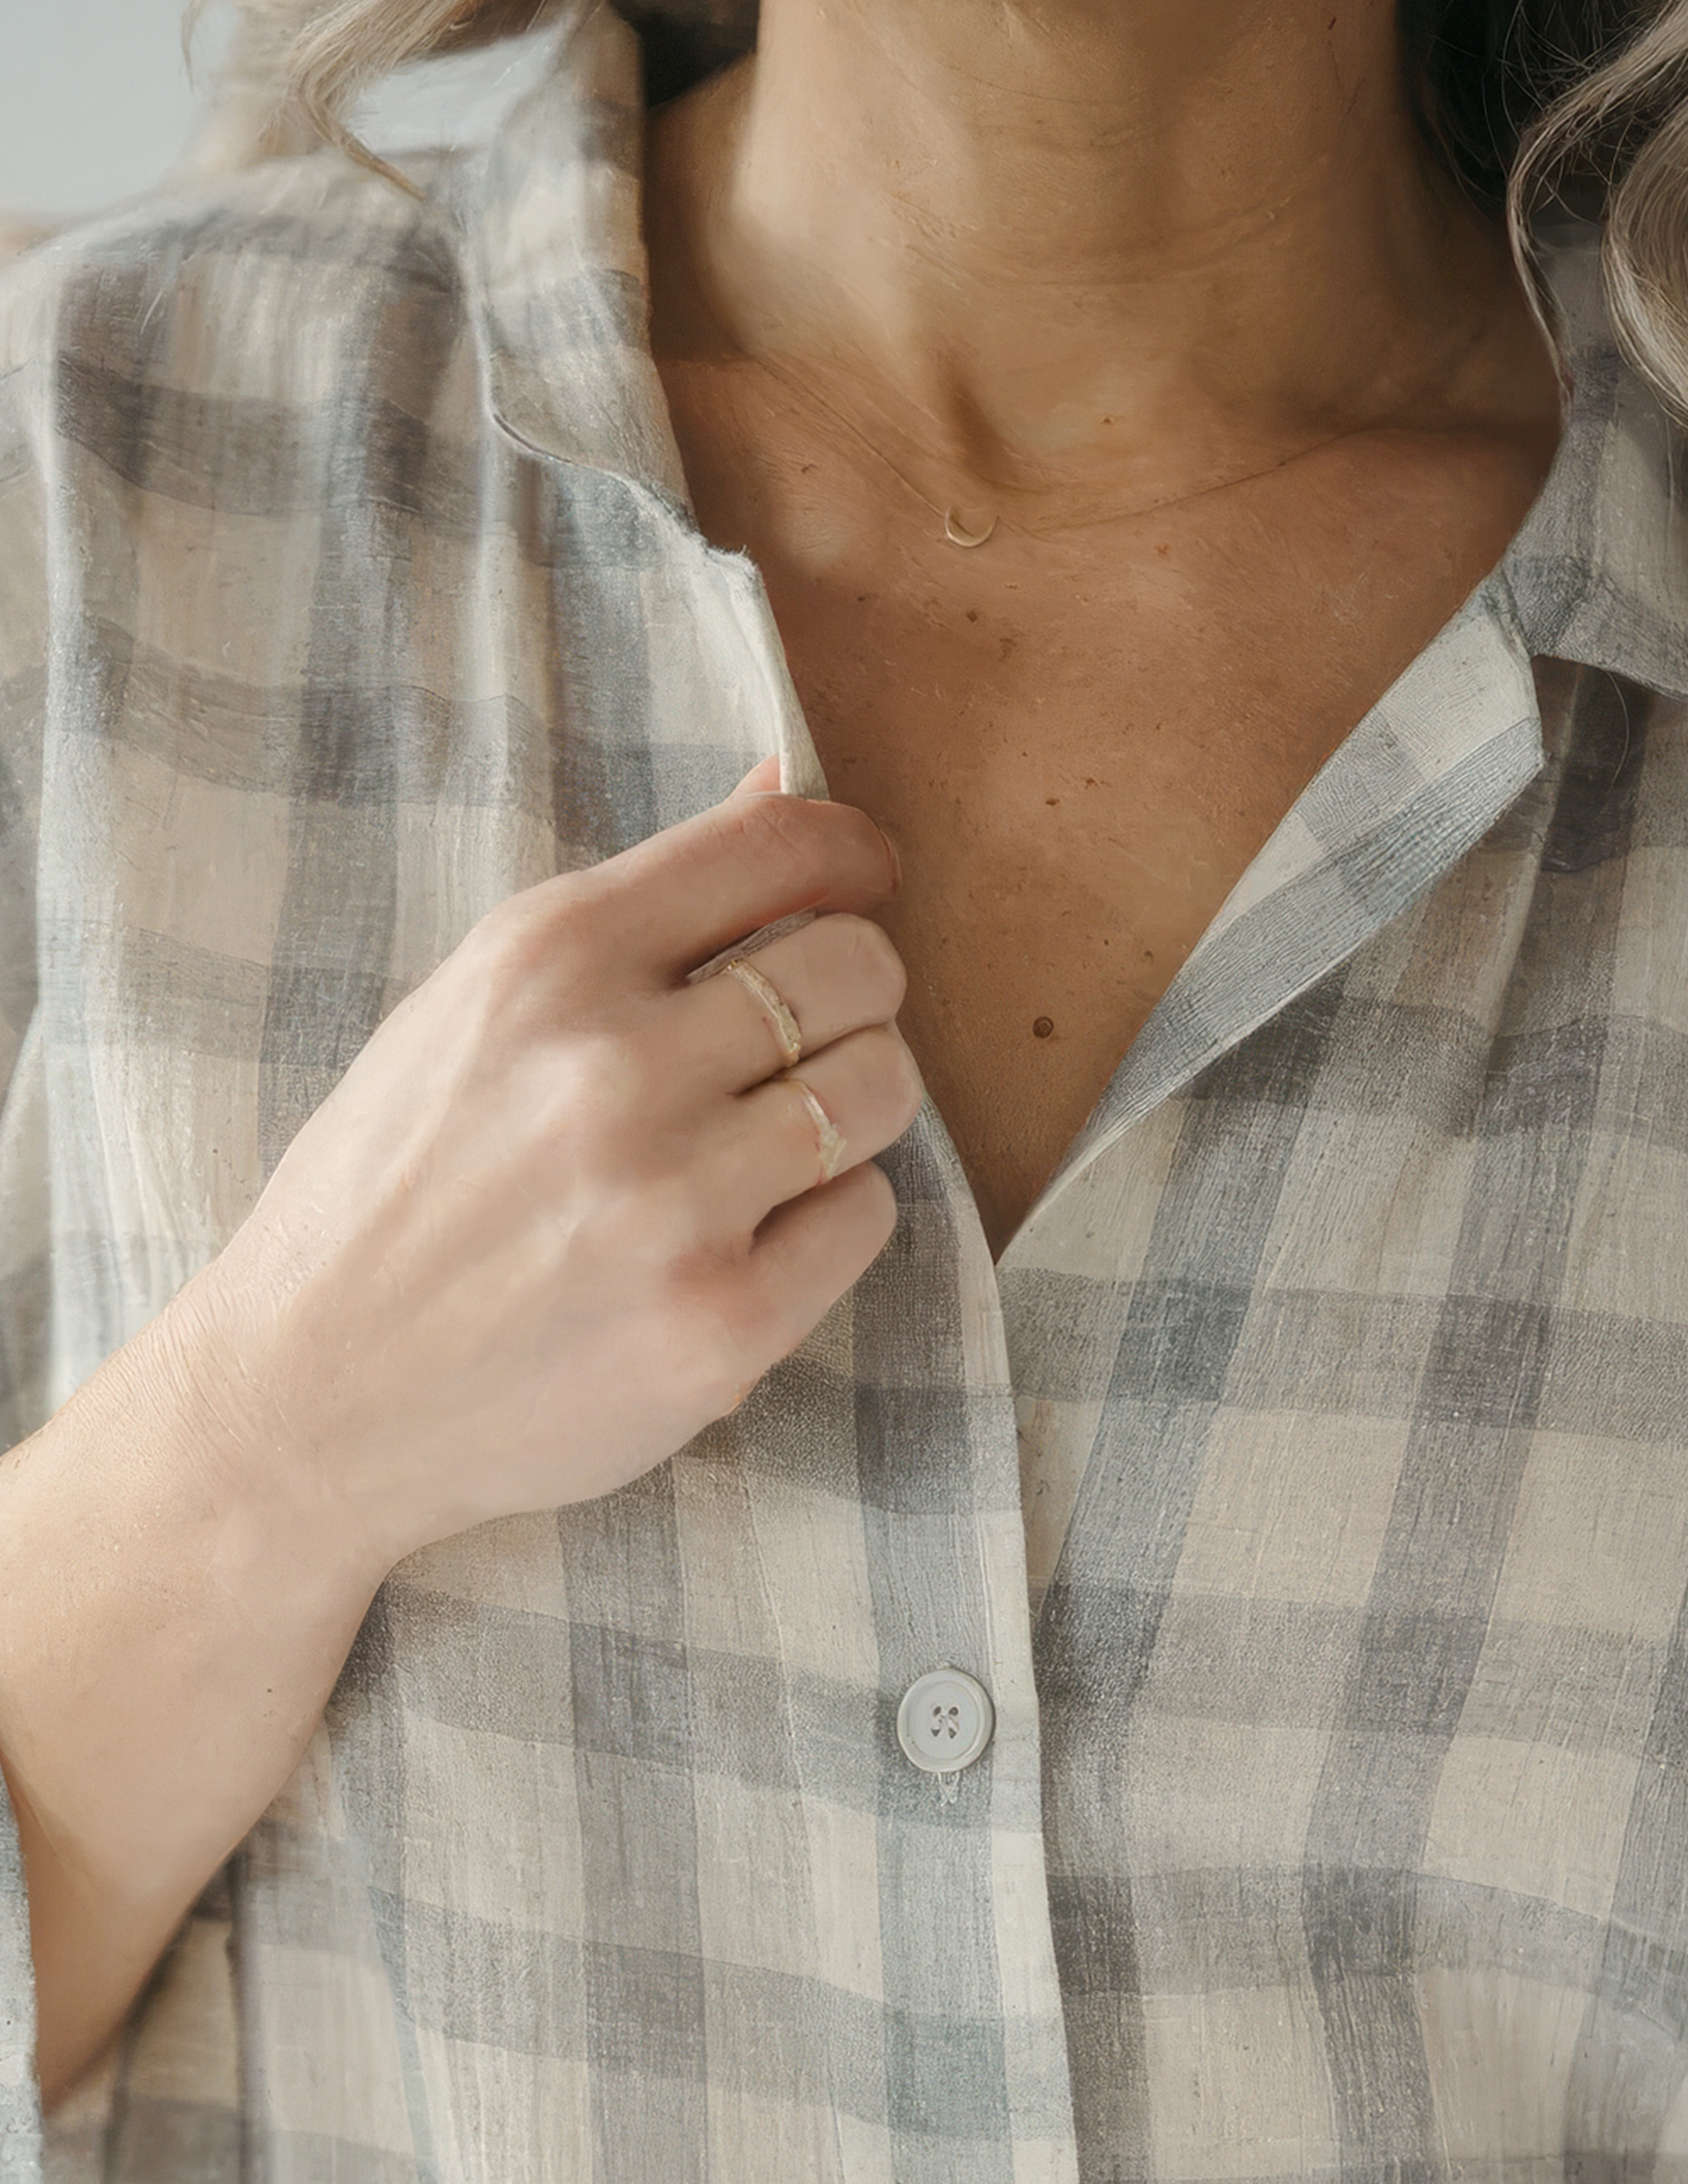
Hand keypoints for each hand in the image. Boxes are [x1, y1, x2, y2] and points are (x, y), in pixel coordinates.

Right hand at [170, 757, 920, 1568]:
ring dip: (852, 1104)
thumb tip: (777, 783)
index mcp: (549, 959)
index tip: (862, 881)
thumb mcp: (473, 1009)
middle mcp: (614, 1066)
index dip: (851, 855)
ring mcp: (674, 1201)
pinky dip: (827, 1218)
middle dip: (855, 993)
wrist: (311, 1400)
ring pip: (881, 1087)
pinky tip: (747, 1233)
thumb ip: (636, 910)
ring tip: (779, 1138)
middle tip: (806, 1041)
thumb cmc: (393, 1191)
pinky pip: (865, 1216)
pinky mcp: (722, 1321)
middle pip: (858, 967)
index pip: (780, 846)